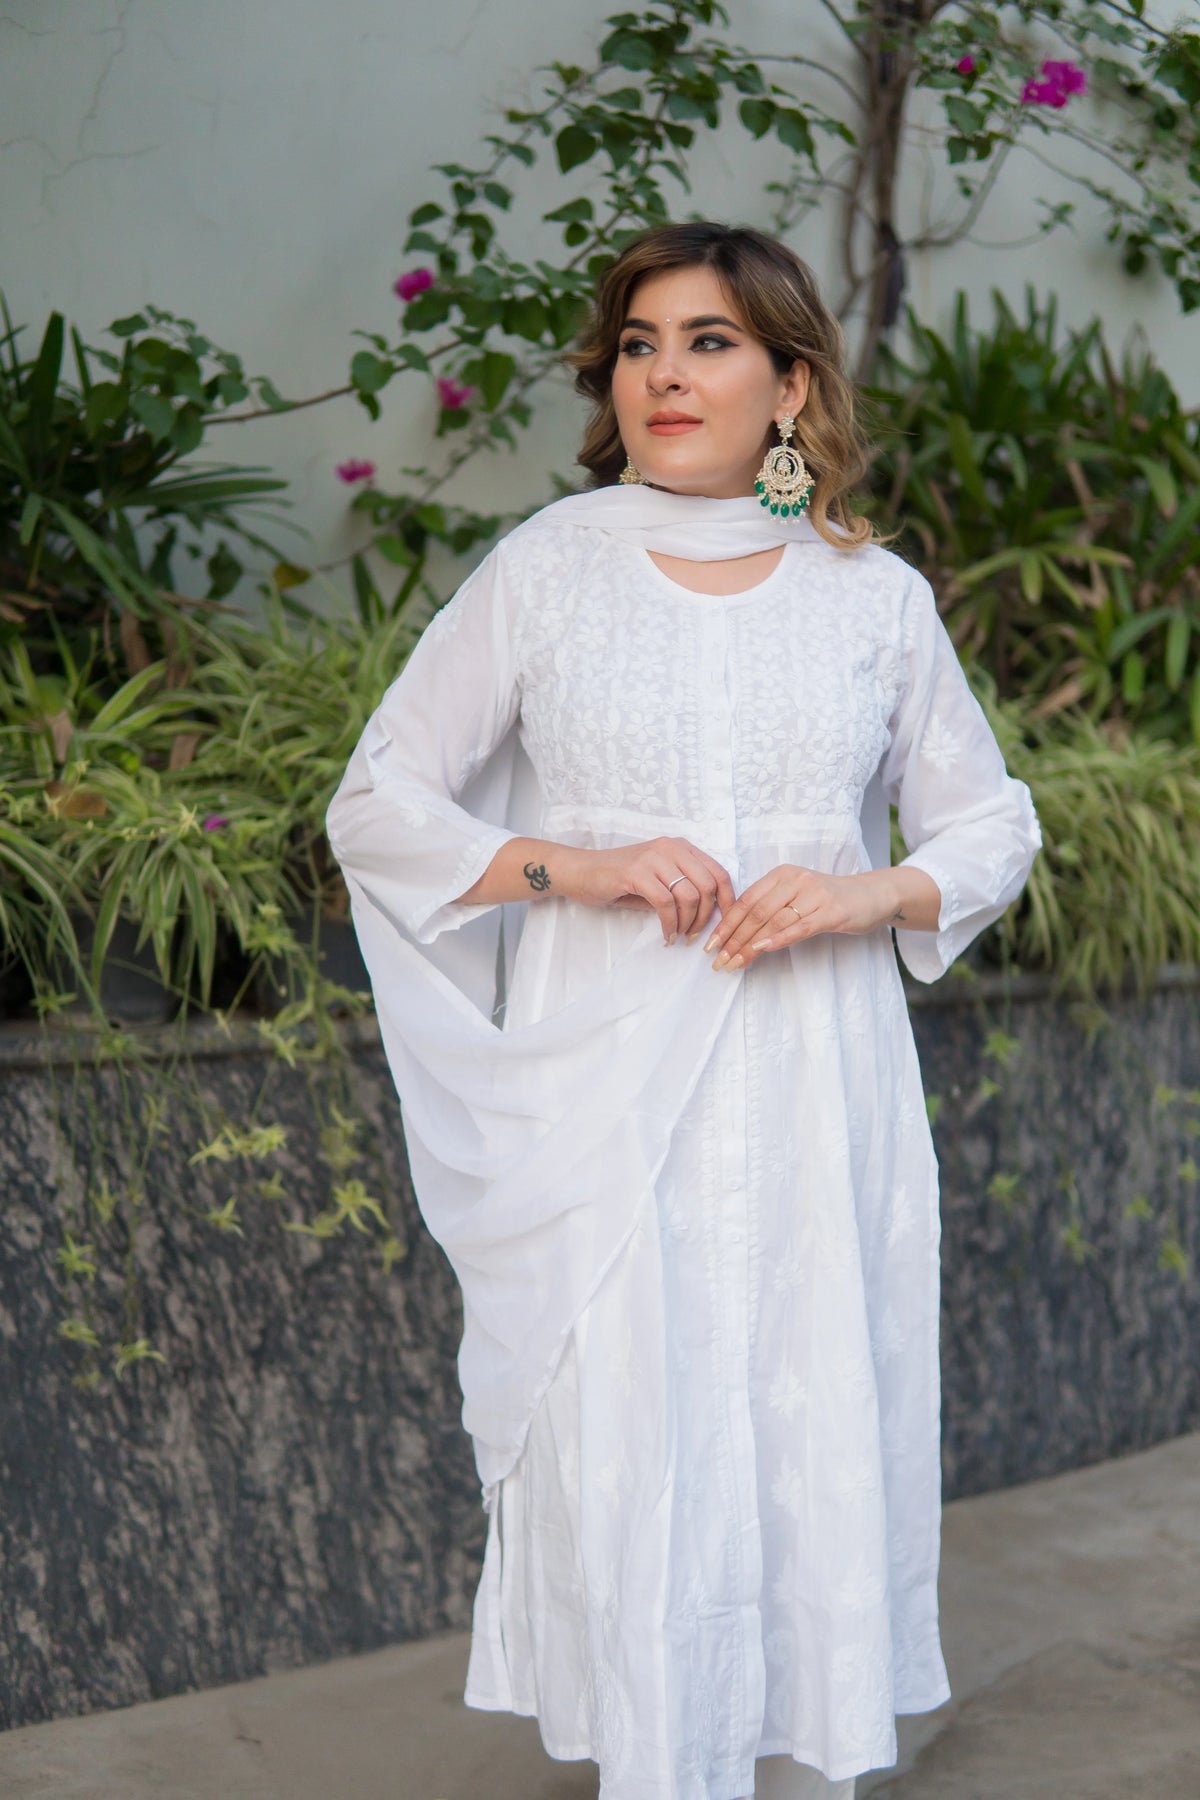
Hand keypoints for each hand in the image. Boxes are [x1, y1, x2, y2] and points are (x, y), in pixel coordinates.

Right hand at [565, 836, 736, 945]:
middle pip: (708, 885)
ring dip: (687, 923)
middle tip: (694, 935)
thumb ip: (681, 890)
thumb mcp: (656, 879)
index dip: (728, 901)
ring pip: (689, 895)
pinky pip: (665, 903)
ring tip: (678, 935)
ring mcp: (653, 858)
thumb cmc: (617, 879)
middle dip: (706, 917)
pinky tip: (666, 935)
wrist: (579, 871)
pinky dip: (669, 925)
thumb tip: (706, 915)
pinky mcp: (636, 873)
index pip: (718, 872)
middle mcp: (671, 847)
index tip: (724, 924)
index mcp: (680, 847)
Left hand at [703, 865, 902, 969]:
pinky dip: (778, 939)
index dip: (726, 923)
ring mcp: (814, 894)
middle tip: (718, 961)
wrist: (872, 895)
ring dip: (750, 945)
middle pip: (756, 912)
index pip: (746, 900)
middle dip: (734, 939)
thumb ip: (770, 907)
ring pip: (774, 921)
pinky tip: (761, 949)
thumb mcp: (796, 896)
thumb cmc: (829, 900)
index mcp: (782, 874)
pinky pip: (799, 927)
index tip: (711, 945)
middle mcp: (795, 880)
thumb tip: (735, 934)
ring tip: (734, 963)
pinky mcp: (831, 911)